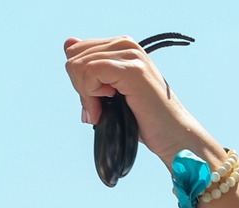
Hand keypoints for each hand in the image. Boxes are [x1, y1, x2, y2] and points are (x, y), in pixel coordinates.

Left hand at [63, 36, 217, 166]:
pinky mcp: (132, 69)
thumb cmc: (141, 117)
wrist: (171, 133)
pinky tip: (106, 105)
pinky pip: (91, 72)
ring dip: (86, 95)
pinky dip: (90, 95)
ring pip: (80, 65)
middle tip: (99, 106)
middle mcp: (126, 44)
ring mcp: (130, 54)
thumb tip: (67, 45)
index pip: (76, 50)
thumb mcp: (106, 91)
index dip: (78, 79)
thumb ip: (88, 70)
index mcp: (120, 46)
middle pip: (74, 57)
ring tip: (103, 109)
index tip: (94, 99)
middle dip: (80, 87)